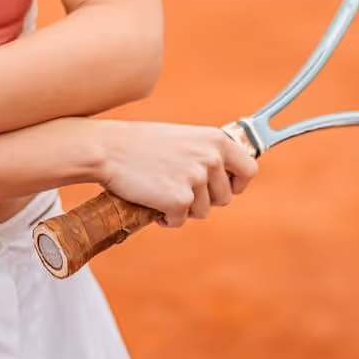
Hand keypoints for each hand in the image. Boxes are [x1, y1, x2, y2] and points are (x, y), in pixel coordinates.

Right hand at [93, 120, 257, 228]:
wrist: (109, 149)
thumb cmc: (140, 143)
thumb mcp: (182, 138)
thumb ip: (205, 153)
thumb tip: (221, 177)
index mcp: (215, 140)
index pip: (249, 169)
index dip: (237, 183)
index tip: (225, 187)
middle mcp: (211, 158)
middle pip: (224, 198)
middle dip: (203, 199)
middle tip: (177, 188)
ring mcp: (196, 180)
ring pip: (202, 211)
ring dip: (183, 208)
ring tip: (160, 190)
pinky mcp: (180, 200)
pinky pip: (180, 221)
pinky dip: (166, 218)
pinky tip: (152, 202)